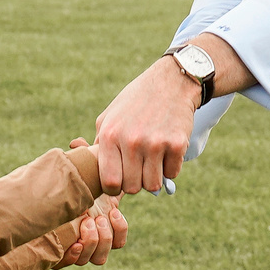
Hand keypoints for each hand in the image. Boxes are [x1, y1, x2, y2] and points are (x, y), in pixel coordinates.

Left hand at [58, 140, 128, 265]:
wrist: (35, 198)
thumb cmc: (60, 183)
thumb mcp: (75, 169)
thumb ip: (83, 155)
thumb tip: (76, 141)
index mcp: (99, 222)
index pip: (118, 238)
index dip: (119, 230)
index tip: (113, 213)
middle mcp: (89, 237)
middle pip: (109, 251)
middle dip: (106, 236)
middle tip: (97, 218)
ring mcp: (76, 246)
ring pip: (97, 259)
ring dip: (95, 243)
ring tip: (85, 224)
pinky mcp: (61, 253)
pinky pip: (75, 263)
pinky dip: (77, 254)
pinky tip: (72, 242)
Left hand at [94, 57, 201, 195]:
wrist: (172, 82)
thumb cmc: (136, 101)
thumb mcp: (110, 116)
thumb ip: (100, 143)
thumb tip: (92, 170)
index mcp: (110, 135)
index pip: (109, 182)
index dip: (114, 187)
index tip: (120, 181)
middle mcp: (131, 141)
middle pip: (132, 187)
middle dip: (136, 181)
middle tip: (139, 167)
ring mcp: (155, 143)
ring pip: (153, 184)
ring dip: (153, 176)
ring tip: (152, 159)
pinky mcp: (177, 144)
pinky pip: (172, 173)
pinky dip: (170, 167)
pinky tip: (167, 151)